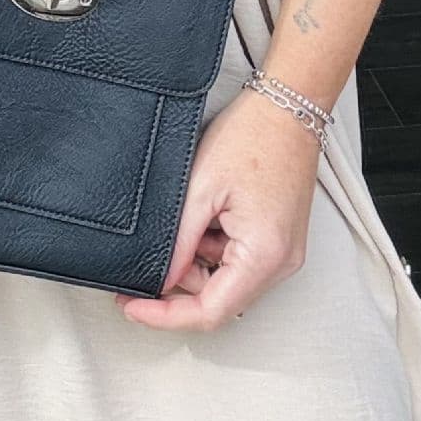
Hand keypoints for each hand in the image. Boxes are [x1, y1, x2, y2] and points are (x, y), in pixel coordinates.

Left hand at [115, 84, 322, 330]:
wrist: (289, 104)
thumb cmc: (253, 135)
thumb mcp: (200, 189)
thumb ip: (178, 243)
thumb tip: (159, 280)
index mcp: (264, 256)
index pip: (209, 313)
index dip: (165, 316)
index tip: (131, 306)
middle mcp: (281, 263)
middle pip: (219, 300)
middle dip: (178, 285)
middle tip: (146, 261)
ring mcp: (284, 252)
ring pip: (227, 281)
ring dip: (196, 263)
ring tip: (186, 219)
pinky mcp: (280, 239)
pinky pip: (239, 261)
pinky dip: (214, 249)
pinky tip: (205, 216)